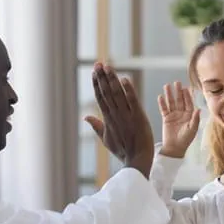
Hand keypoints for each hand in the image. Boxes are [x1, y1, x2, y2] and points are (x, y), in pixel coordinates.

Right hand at [85, 63, 153, 178]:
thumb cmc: (123, 150)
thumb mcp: (106, 139)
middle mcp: (115, 115)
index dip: (97, 84)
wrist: (137, 160)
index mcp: (107, 119)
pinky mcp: (138, 117)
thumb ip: (96, 126)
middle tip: (98, 63)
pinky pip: (132, 101)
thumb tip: (85, 117)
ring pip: (117, 94)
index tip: (94, 72)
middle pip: (107, 93)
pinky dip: (128, 90)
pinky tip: (124, 79)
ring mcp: (126, 116)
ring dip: (112, 79)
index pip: (100, 97)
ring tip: (107, 66)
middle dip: (102, 77)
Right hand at [158, 82, 199, 157]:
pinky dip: (162, 103)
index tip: (185, 88)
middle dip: (178, 92)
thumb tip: (198, 109)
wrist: (175, 148)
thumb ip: (195, 119)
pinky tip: (160, 97)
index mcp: (189, 115)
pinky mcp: (166, 119)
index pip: (188, 103)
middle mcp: (181, 113)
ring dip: (169, 94)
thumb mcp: (192, 129)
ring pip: (171, 103)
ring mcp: (173, 115)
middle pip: (179, 100)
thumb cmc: (185, 139)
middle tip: (176, 82)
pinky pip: (164, 109)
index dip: (187, 96)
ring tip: (167, 86)